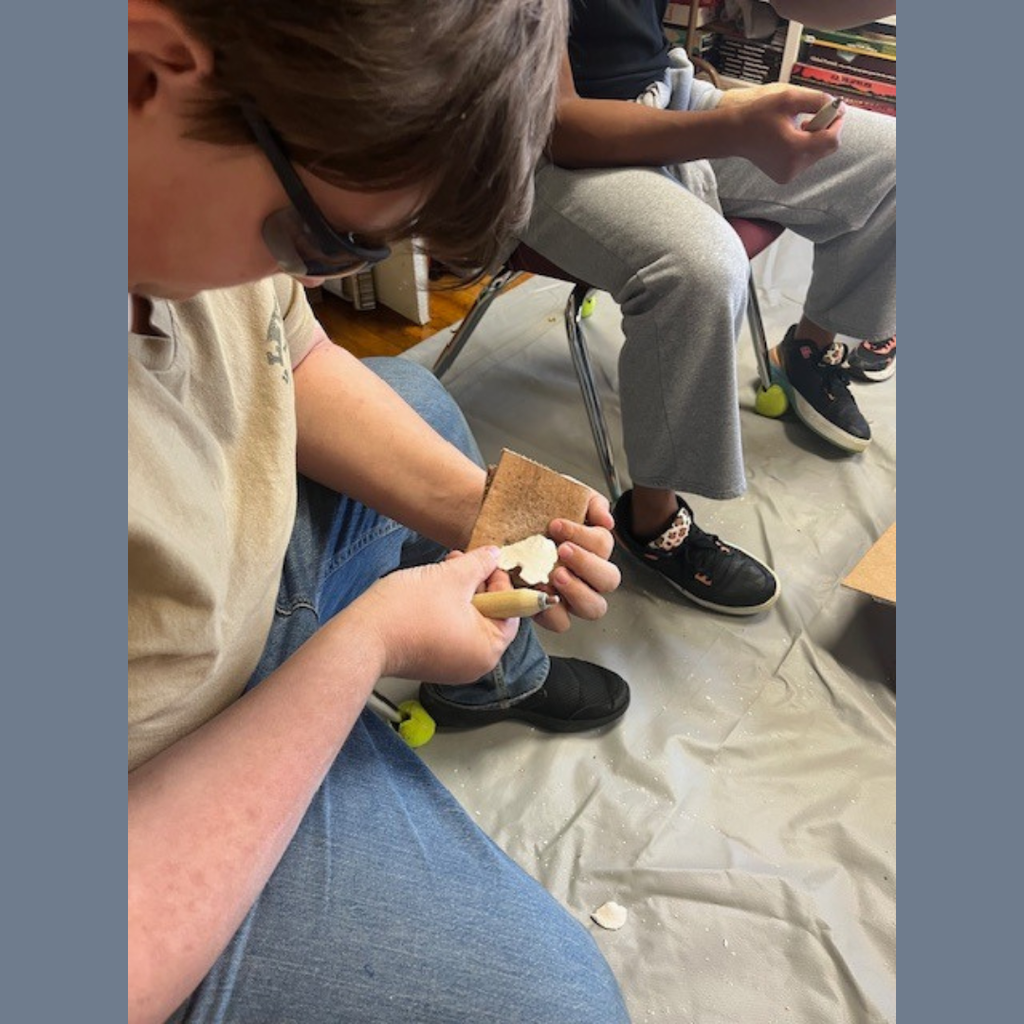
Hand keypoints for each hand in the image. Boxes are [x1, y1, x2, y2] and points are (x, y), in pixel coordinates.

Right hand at [354, 547, 517, 683]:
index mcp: (488, 648)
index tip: (486, 563)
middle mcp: (474, 663)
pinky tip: (430, 590)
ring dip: (459, 593)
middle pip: (489, 615)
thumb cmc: (406, 613)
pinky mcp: (431, 662)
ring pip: (467, 621)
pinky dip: (445, 610)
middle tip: (462, 562)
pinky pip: (449, 631)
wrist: (361, 638)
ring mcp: (452, 665)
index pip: (511, 610)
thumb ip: (479, 564)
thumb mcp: (451, 577)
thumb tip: (493, 556)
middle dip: (476, 584)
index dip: (499, 581)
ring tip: (442, 571)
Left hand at [535, 492, 620, 632]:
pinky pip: (560, 622)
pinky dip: (551, 611)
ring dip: (577, 592)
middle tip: (562, 551)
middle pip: (609, 580)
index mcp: (592, 547)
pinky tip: (536, 592)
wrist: (496, 525)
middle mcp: (587, 574)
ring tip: (555, 575)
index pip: (603, 545)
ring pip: (593, 607)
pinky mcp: (548, 610)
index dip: (583, 535)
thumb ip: (590, 503)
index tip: (555, 525)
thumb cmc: (533, 512)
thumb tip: (607, 520)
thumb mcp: (562, 495)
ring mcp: (570, 596)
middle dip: (587, 565)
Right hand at [719, 84, 843, 182]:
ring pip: (817, 154)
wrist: (735, 134)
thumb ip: (817, 100)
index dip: (836, 123)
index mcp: (794, 149)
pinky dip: (804, 148)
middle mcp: (793, 166)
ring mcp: (788, 174)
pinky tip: (789, 140)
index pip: (832, 140)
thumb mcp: (789, 98)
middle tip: (810, 118)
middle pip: (827, 149)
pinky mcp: (785, 176)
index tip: (832, 112)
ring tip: (796, 129)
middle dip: (824, 130)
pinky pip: (806, 161)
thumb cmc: (758, 115)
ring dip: (814, 139)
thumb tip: (838, 107)